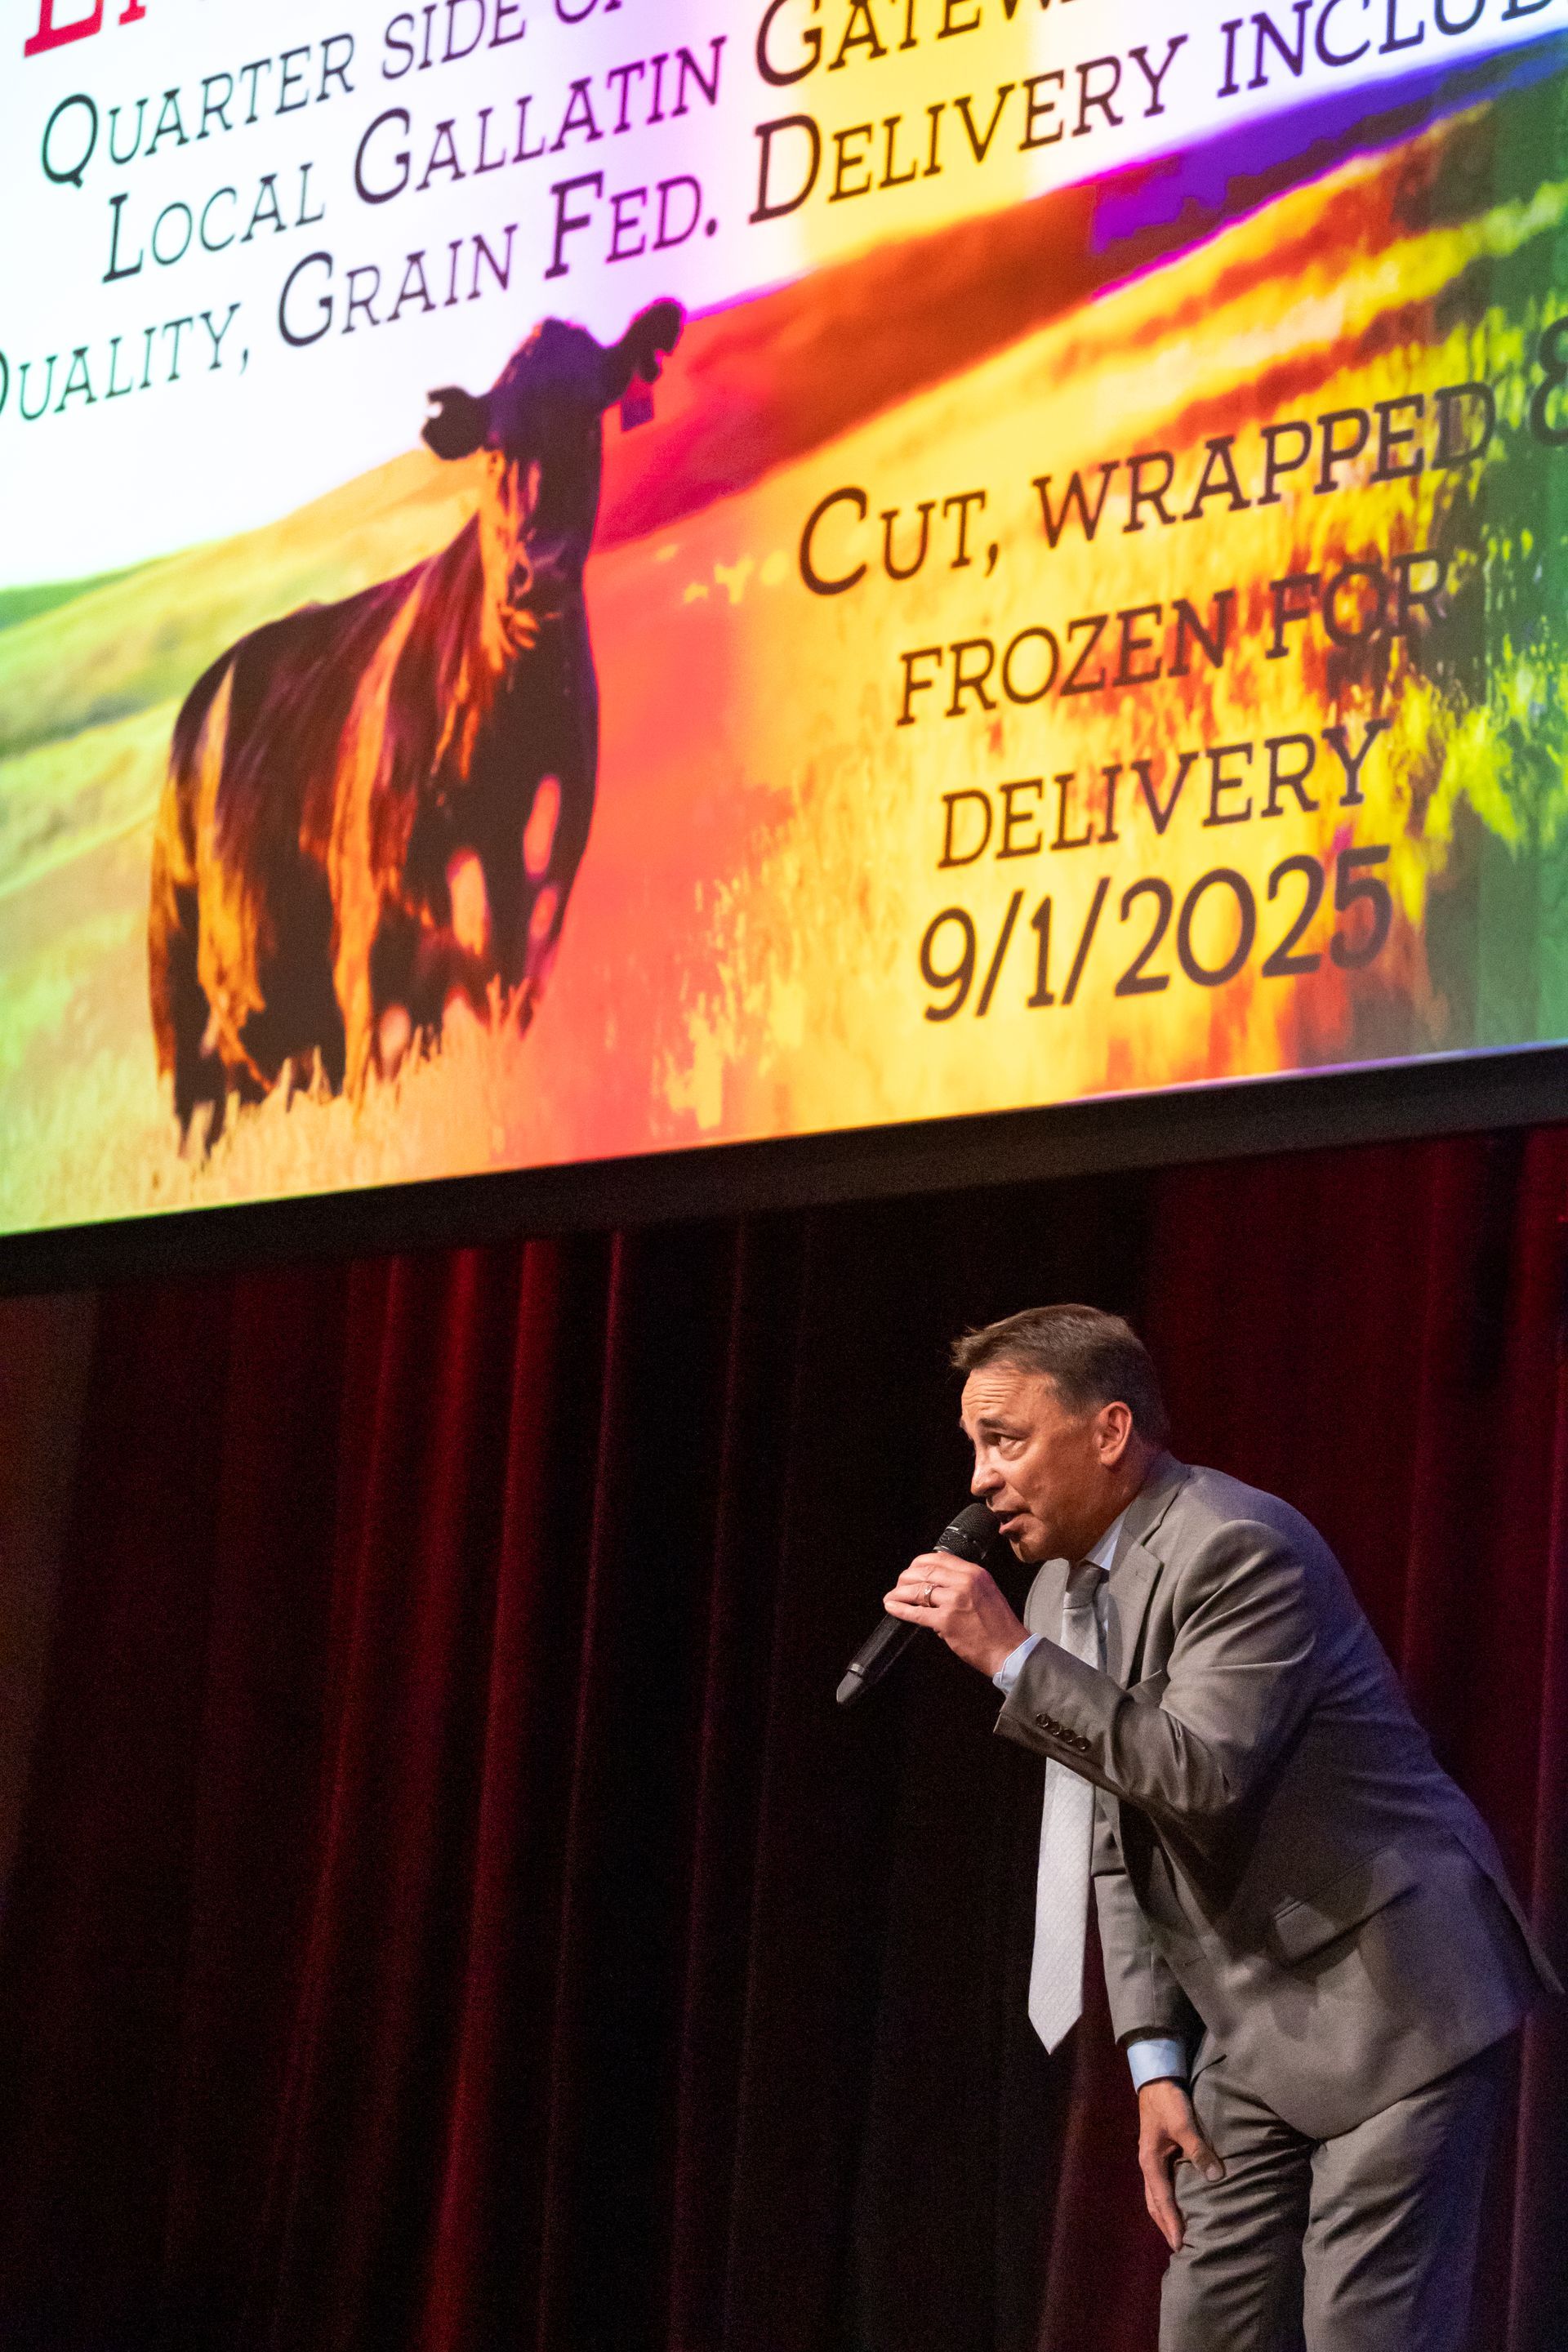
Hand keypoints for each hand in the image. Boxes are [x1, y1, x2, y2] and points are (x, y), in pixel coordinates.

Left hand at [883, 1551, 1027, 1678]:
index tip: (911, 1570)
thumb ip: (964, 1584)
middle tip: (898, 1586)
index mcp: (975, 1573)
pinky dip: (900, 1610)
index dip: (919, 1563)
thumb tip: (937, 1587)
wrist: (1010, 1649)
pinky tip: (892, 1608)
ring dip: (899, 1593)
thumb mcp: (987, 1592)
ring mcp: (954, 1601)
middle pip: (924, 1572)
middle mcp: (964, 1582)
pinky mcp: (946, 1621)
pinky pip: (916, 1612)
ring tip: (891, 1597)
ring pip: (917, 1590)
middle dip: (906, 1578)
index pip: (939, 1558)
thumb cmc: (999, 1626)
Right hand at [1136, 2077, 1223, 2251]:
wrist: (1157, 2079)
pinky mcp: (1160, 2153)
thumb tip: (1216, 2178)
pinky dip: (1168, 2201)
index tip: (1180, 2245)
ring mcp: (1152, 2160)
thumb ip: (1198, 2150)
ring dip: (1165, 2214)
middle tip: (1179, 2248)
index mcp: (1151, 2162)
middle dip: (1165, 2225)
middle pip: (1154, 2203)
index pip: (1162, 2200)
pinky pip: (1162, 2185)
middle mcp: (1149, 2165)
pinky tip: (1180, 2204)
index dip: (1171, 2223)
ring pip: (1156, 2195)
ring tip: (1179, 2233)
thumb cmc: (1168, 2102)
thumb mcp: (1183, 2124)